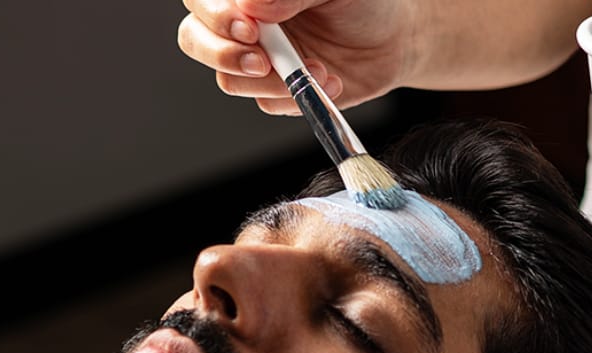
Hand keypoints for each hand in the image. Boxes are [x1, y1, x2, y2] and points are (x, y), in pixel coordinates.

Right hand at [177, 0, 411, 113]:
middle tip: (261, 59)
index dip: (215, 14)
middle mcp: (243, 24)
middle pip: (195, 39)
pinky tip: (329, 80)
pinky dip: (296, 98)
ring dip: (269, 81)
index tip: (249, 27)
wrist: (396, 40)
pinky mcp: (276, 91)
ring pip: (227, 79)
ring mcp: (256, 59)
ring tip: (313, 68)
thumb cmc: (365, 2)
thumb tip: (252, 6)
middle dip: (222, 52)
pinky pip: (265, 103)